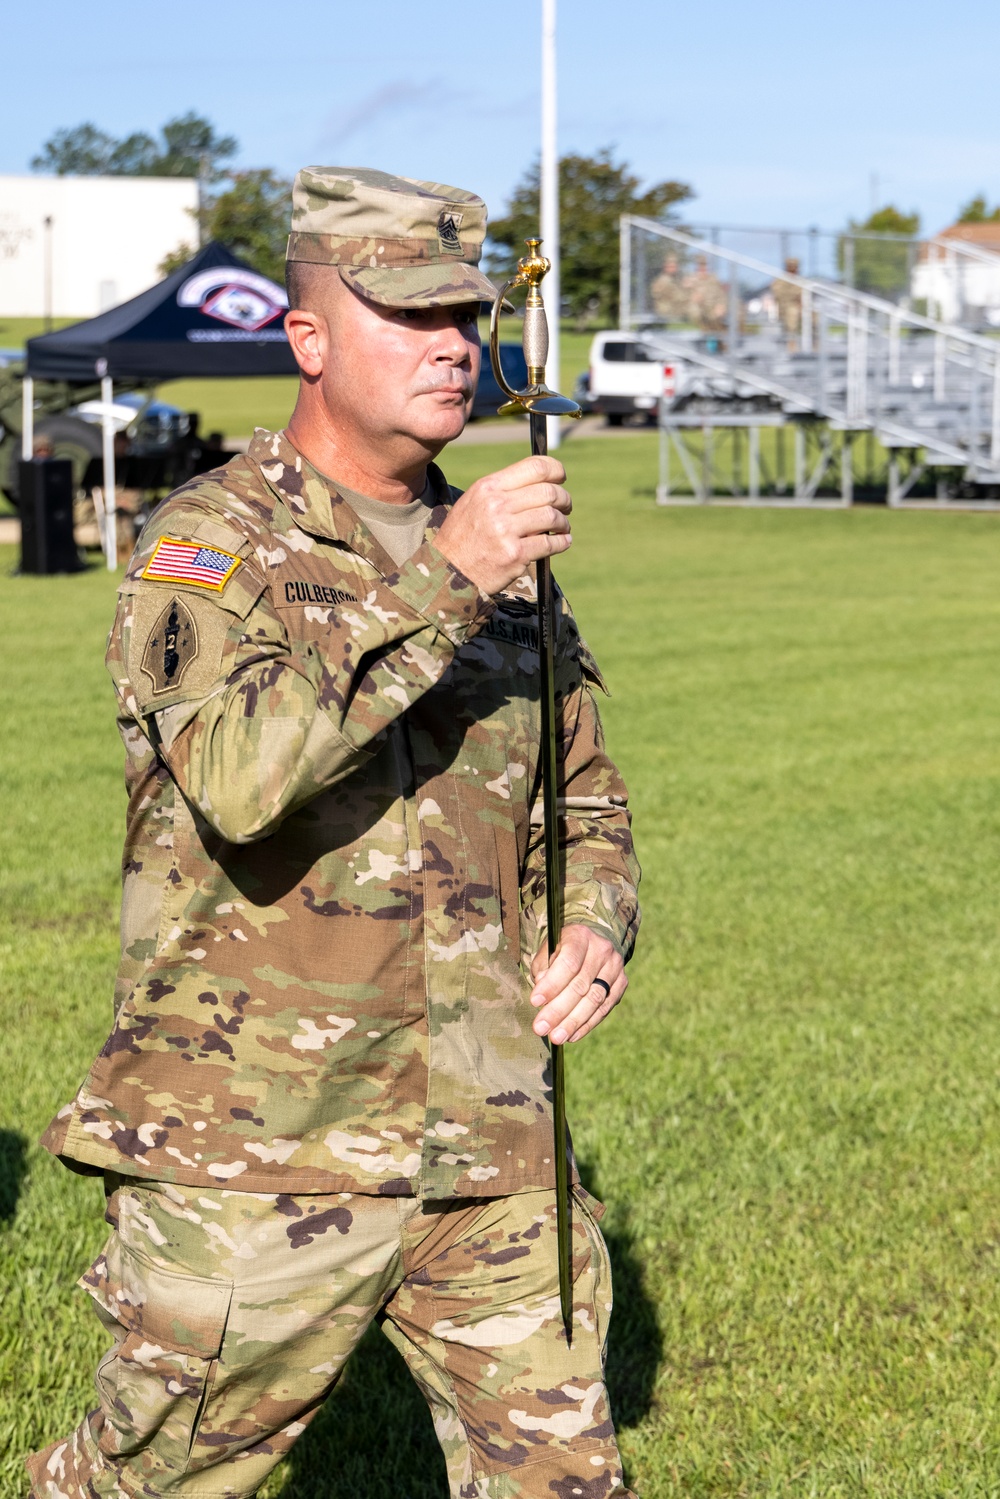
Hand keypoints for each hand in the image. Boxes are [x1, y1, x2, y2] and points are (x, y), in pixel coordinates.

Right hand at [435, 455, 571, 594]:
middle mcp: (497, 505)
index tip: (561, 478)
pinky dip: (562, 542)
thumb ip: (502, 490)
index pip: (535, 467)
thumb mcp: (473, 502)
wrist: (448, 572)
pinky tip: (562, 542)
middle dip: (564, 499)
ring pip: (552, 516)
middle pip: (548, 492)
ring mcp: (505, 530)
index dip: (556, 470)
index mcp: (488, 487)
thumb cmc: (463, 537)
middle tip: (565, 507)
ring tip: (562, 527)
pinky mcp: (515, 555)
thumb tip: (540, 481)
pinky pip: (550, 543)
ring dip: (563, 522)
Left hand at [529, 925, 625, 1044]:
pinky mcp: (622, 983)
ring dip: (573, 1022)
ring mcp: (615, 967)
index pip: (568, 963)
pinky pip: (605, 1008)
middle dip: (559, 1010)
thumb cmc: (563, 949)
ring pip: (594, 1000)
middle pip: (580, 985)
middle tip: (541, 1028)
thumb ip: (543, 968)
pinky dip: (587, 1024)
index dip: (552, 985)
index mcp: (580, 936)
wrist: (592, 943)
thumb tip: (542, 991)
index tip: (535, 1002)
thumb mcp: (549, 950)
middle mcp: (602, 949)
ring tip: (556, 1037)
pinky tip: (572, 1035)